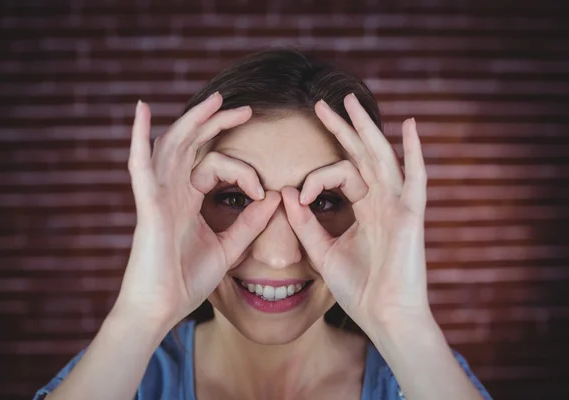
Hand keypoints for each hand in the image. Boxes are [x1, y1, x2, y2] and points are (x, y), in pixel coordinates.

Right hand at [112, 94, 280, 328]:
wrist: (161, 309)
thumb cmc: (186, 280)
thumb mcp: (227, 247)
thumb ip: (248, 223)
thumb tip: (273, 198)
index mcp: (188, 200)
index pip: (216, 165)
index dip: (244, 171)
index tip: (263, 191)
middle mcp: (172, 191)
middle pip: (192, 144)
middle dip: (217, 123)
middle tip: (245, 108)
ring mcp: (158, 195)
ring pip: (172, 145)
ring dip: (192, 120)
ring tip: (215, 100)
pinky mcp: (148, 205)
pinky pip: (140, 165)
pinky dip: (137, 136)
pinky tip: (141, 110)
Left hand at [282, 93, 429, 333]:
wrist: (384, 318)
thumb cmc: (359, 289)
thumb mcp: (323, 252)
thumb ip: (305, 223)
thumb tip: (285, 193)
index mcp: (364, 209)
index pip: (339, 173)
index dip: (314, 178)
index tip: (297, 197)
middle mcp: (382, 201)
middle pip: (361, 154)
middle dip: (342, 128)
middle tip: (323, 103)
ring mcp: (397, 206)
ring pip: (382, 157)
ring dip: (367, 128)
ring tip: (351, 102)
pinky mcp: (410, 217)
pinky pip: (416, 179)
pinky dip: (415, 153)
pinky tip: (411, 126)